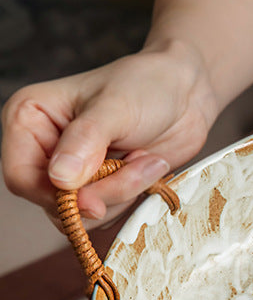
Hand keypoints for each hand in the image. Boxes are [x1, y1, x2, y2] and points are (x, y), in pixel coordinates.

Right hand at [1, 39, 217, 226]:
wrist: (186, 93)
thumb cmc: (147, 86)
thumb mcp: (115, 108)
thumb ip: (85, 142)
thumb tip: (60, 179)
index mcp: (29, 118)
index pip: (20, 176)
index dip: (54, 195)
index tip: (93, 199)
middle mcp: (43, 147)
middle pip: (52, 202)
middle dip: (101, 192)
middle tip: (135, 163)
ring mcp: (71, 171)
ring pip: (82, 213)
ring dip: (121, 193)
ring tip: (144, 158)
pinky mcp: (98, 186)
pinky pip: (106, 213)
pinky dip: (131, 196)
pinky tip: (146, 165)